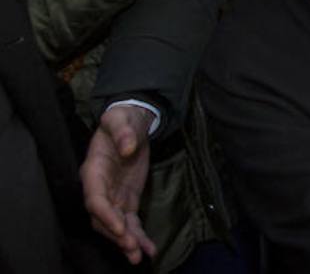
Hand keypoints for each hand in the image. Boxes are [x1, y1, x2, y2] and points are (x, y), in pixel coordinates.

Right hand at [81, 105, 156, 263]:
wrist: (130, 124)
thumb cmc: (121, 121)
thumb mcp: (120, 120)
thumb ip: (123, 131)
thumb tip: (128, 147)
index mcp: (93, 171)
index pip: (95, 199)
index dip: (105, 214)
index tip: (119, 227)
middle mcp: (100, 189)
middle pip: (103, 218)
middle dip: (116, 234)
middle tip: (131, 247)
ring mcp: (113, 197)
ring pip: (116, 226)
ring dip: (127, 241)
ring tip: (140, 256)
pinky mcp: (126, 201)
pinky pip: (130, 222)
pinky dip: (138, 236)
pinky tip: (149, 250)